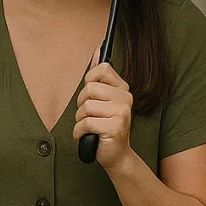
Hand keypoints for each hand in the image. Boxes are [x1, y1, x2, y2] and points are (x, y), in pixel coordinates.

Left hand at [72, 59, 134, 173]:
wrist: (116, 155)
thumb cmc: (105, 127)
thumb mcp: (102, 100)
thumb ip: (99, 78)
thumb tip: (97, 50)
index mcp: (123, 89)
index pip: (102, 69)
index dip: (89, 81)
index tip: (90, 96)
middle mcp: (125, 98)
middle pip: (90, 89)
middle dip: (81, 104)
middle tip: (88, 116)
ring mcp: (122, 112)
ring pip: (86, 106)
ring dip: (80, 120)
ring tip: (89, 127)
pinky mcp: (115, 127)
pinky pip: (86, 122)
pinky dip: (79, 132)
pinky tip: (86, 136)